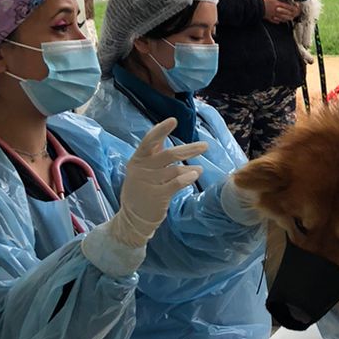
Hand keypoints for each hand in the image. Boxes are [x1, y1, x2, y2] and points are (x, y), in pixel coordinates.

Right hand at [110, 118, 207, 248]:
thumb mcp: (141, 169)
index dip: (161, 130)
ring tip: (200, 169)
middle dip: (189, 149)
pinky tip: (195, 174)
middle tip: (205, 146)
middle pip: (168, 154)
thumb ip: (152, 152)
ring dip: (191, 167)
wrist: (132, 218)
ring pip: (175, 169)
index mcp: (137, 160)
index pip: (149, 141)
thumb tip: (162, 131)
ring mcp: (150, 182)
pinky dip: (188, 177)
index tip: (174, 120)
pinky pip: (177, 183)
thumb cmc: (140, 189)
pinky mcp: (158, 195)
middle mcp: (142, 169)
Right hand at [262, 0, 300, 22]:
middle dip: (292, 14)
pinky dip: (278, 21)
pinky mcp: (268, 17)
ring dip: (287, 19)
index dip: (293, 8)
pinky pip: (274, 21)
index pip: (288, 7)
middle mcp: (276, 10)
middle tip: (296, 15)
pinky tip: (279, 22)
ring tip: (290, 19)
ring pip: (282, 18)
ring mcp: (272, 15)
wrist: (254, 5)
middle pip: (286, 13)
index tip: (297, 8)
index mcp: (277, 4)